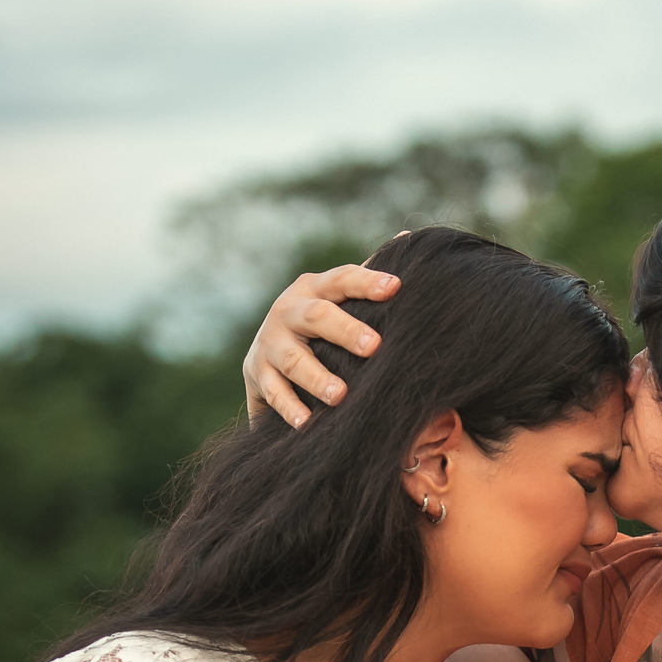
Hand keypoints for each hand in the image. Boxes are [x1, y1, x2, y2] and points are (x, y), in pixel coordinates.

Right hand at [242, 264, 400, 427]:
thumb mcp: (339, 301)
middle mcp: (289, 310)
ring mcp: (269, 342)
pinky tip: (306, 423)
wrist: (266, 355)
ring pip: (293, 359)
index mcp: (315, 288)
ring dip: (317, 377)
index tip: (395, 288)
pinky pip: (273, 391)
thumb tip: (405, 238)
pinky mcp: (256, 373)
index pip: (343, 279)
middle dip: (345, 330)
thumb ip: (367, 279)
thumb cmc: (320, 327)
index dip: (367, 281)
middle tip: (373, 347)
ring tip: (340, 395)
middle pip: (317, 315)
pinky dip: (289, 407)